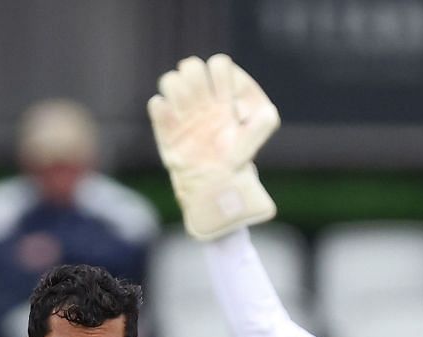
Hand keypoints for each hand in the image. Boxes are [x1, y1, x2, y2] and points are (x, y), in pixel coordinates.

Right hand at [147, 53, 279, 239]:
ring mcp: (181, 112)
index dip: (221, 73)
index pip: (218, 64)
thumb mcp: (253, 141)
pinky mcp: (165, 128)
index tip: (227, 96)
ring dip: (177, 90)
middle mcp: (200, 100)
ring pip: (170, 79)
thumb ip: (264, 122)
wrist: (214, 186)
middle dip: (195, 76)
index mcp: (222, 98)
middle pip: (190, 65)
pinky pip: (156, 104)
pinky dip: (163, 110)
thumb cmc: (235, 161)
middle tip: (203, 100)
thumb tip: (266, 111)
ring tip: (187, 113)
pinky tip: (174, 123)